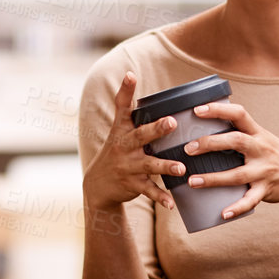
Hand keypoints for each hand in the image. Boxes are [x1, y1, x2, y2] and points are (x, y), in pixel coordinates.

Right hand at [82, 71, 183, 212]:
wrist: (97, 185)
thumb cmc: (116, 151)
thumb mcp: (118, 130)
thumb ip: (127, 108)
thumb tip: (132, 75)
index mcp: (122, 130)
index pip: (122, 107)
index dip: (125, 90)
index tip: (131, 75)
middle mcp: (124, 146)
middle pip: (140, 135)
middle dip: (156, 129)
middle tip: (171, 122)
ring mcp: (128, 166)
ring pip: (149, 165)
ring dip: (166, 166)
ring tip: (181, 168)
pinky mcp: (133, 184)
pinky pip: (149, 190)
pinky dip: (161, 197)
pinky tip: (172, 203)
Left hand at [181, 100, 278, 220]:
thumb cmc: (275, 155)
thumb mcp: (262, 138)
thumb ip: (241, 132)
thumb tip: (208, 124)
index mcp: (258, 133)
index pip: (239, 114)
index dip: (219, 110)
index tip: (198, 109)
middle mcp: (261, 149)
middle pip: (236, 141)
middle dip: (211, 143)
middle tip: (188, 148)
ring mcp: (264, 170)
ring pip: (238, 174)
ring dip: (213, 178)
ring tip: (192, 181)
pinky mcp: (267, 189)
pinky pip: (250, 200)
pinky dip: (237, 207)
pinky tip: (223, 213)